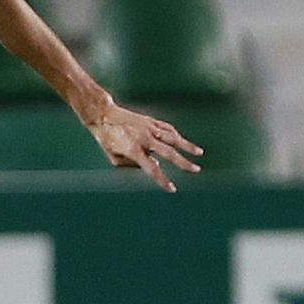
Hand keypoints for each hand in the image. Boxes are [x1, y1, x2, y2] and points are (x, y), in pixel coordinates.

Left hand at [86, 104, 202, 192]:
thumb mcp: (113, 156)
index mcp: (133, 149)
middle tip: (196, 170)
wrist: (103, 115)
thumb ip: (131, 165)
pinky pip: (167, 128)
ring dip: (187, 146)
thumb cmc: (106, 137)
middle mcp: (144, 138)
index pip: (151, 169)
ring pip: (173, 138)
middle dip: (183, 163)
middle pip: (168, 153)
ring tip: (200, 153)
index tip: (172, 188)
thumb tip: (153, 166)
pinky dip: (176, 135)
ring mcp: (149, 128)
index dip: (162, 180)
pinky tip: (182, 141)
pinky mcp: (150, 121)